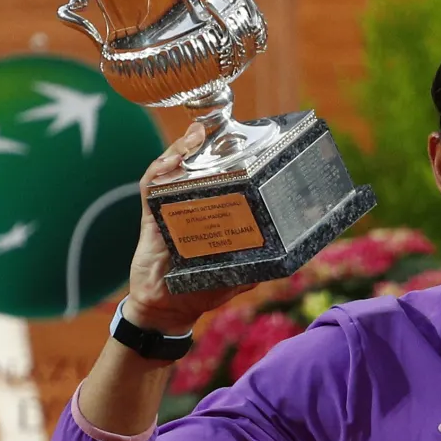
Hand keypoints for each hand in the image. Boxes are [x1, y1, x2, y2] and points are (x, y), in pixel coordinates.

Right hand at [125, 122, 256, 332]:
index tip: (243, 141)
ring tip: (198, 135)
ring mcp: (167, 209)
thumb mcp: (235, 275)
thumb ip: (256, 265)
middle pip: (192, 167)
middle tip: (219, 130)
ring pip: (171, 169)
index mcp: (208, 214)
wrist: (165, 309)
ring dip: (182, 149)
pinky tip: (174, 159)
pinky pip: (151, 187)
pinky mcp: (150, 217)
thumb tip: (291, 260)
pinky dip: (161, 170)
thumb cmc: (200, 289)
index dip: (225, 158)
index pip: (216, 179)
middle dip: (204, 145)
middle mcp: (187, 206)